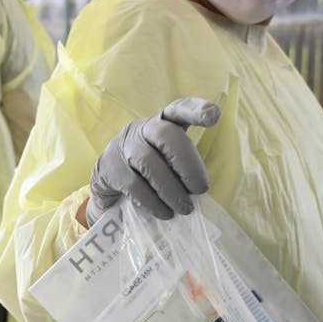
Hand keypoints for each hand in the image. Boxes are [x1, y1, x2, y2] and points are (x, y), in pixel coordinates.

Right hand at [87, 98, 219, 223]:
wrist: (110, 182)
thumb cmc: (150, 170)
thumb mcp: (168, 160)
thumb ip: (184, 165)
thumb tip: (200, 188)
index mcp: (162, 123)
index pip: (179, 109)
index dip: (195, 110)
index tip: (213, 116)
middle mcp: (142, 129)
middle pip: (166, 136)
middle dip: (187, 164)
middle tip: (201, 189)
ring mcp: (123, 147)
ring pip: (150, 164)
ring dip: (171, 190)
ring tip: (185, 208)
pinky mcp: (109, 168)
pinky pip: (134, 186)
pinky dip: (153, 202)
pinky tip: (164, 212)